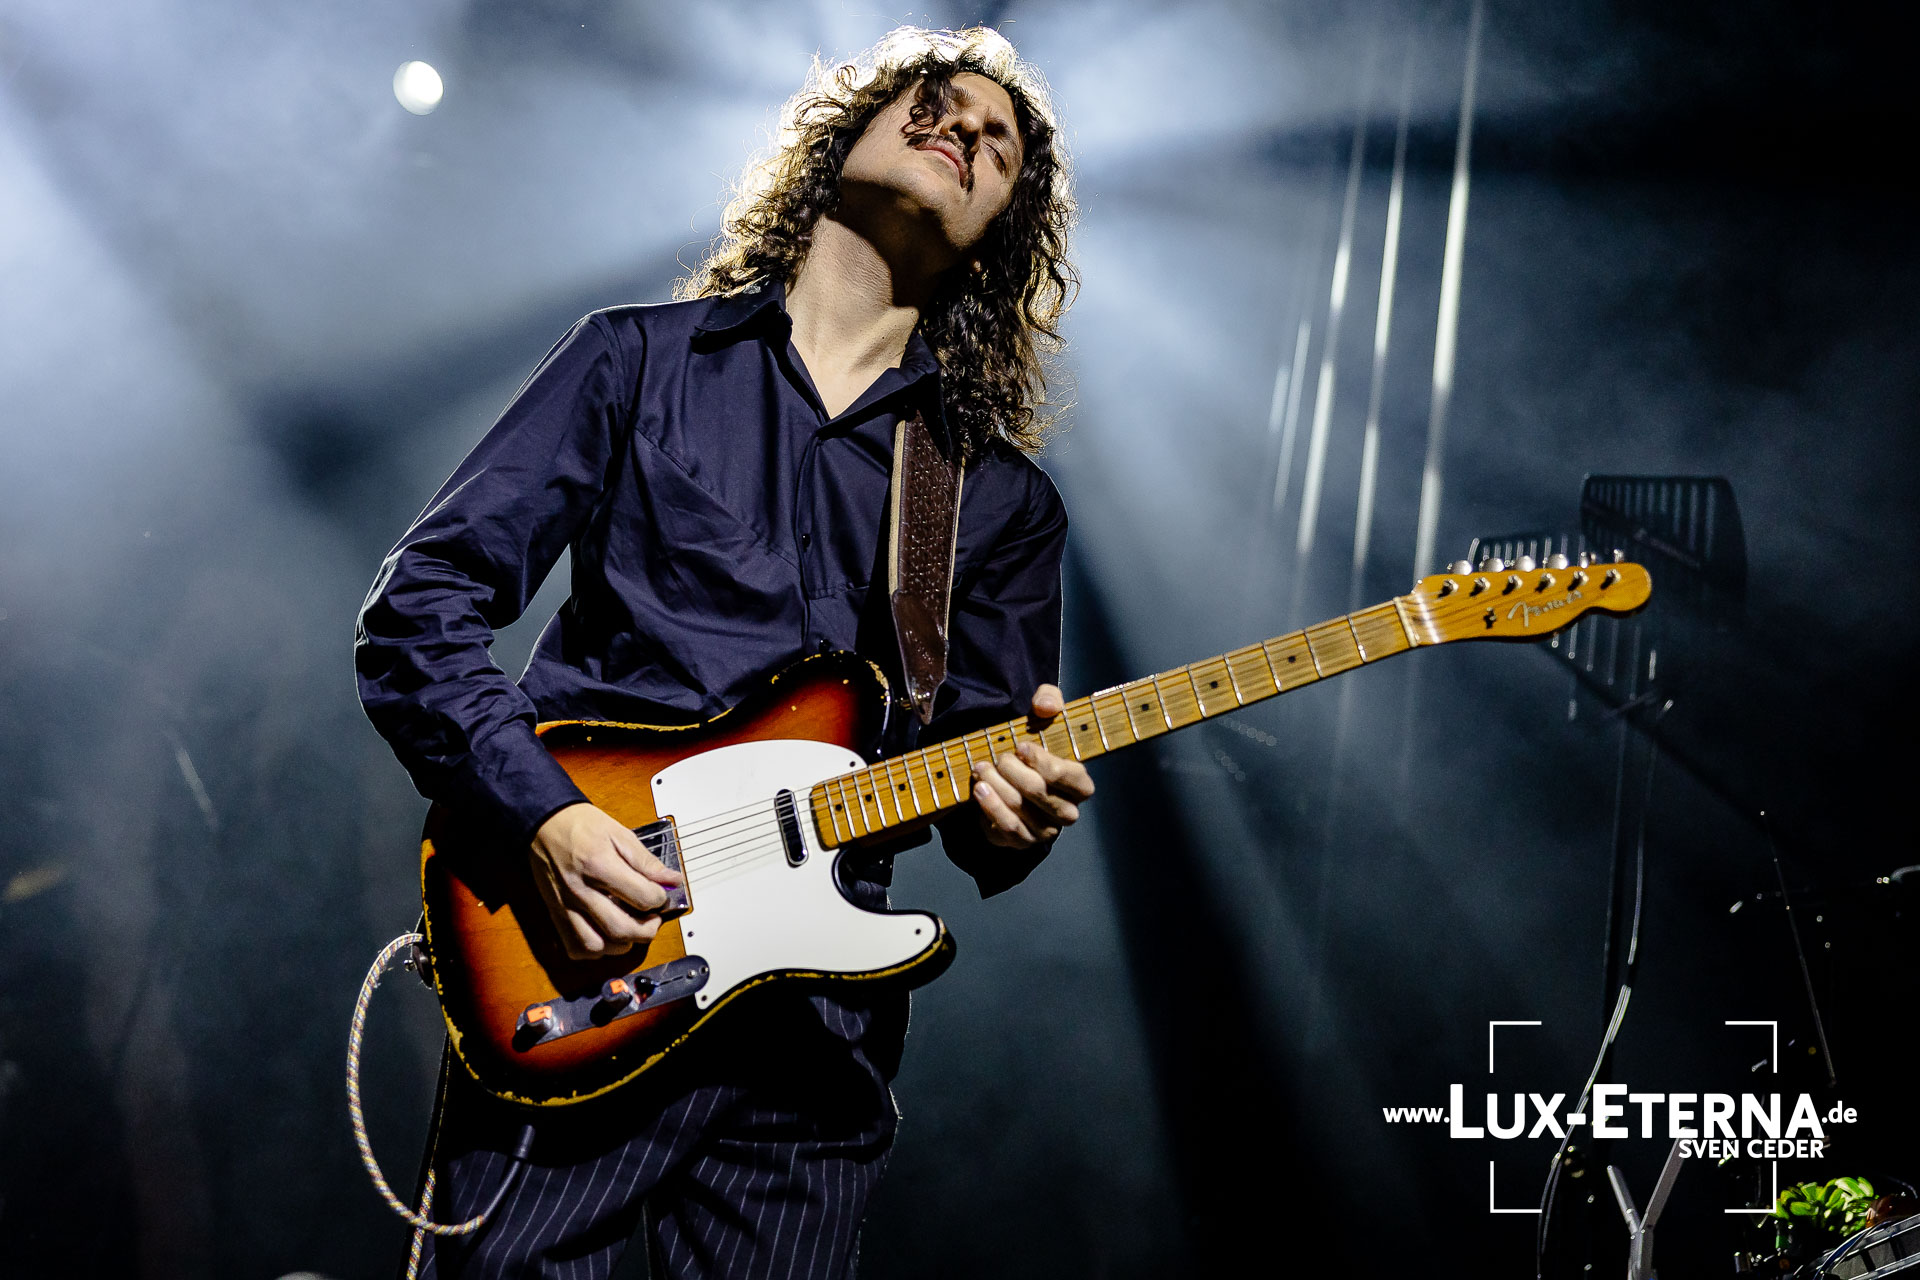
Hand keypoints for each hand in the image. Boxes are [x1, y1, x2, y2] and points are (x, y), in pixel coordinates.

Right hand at [529, 803, 683, 959]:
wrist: (544, 825)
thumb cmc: (581, 826)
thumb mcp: (619, 833)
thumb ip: (646, 861)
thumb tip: (672, 880)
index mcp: (599, 865)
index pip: (641, 897)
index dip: (660, 898)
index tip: (661, 893)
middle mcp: (581, 890)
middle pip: (621, 929)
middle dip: (647, 930)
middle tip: (653, 918)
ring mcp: (566, 905)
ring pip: (597, 945)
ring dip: (621, 944)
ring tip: (630, 928)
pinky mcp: (556, 914)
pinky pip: (575, 947)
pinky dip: (595, 949)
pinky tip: (606, 935)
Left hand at [971, 684, 1094, 848]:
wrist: (1014, 783)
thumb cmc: (1035, 750)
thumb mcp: (1045, 718)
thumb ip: (1050, 701)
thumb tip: (1045, 706)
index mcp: (1081, 785)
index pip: (1066, 775)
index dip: (1041, 760)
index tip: (1020, 746)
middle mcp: (1068, 812)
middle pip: (1039, 791)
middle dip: (1012, 771)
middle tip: (998, 757)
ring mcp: (1046, 830)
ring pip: (1019, 808)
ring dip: (996, 786)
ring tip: (981, 768)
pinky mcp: (1023, 840)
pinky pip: (1006, 826)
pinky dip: (990, 806)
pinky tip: (979, 789)